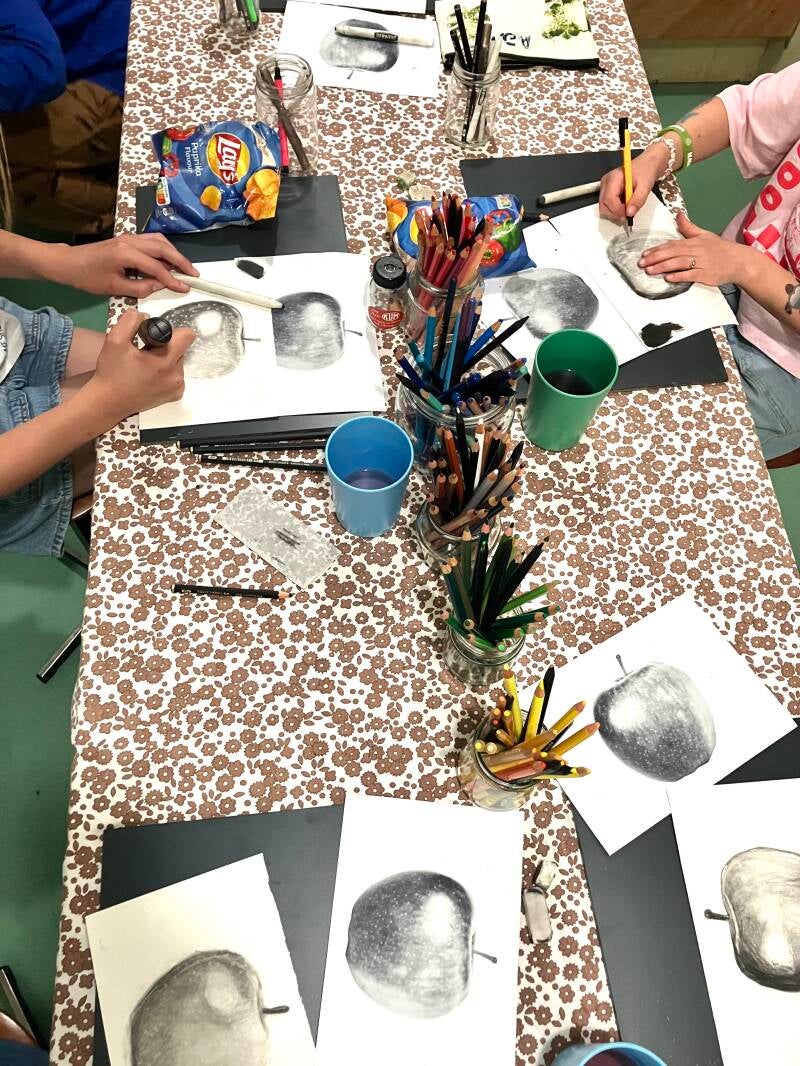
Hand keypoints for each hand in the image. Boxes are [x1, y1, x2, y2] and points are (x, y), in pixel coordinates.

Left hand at [47, 234, 198, 297]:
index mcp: (126, 253)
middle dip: (181, 261)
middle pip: (163, 248)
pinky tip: (170, 260)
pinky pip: (152, 241)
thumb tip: (161, 285)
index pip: (157, 267)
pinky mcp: (128, 238)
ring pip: (159, 241)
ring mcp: (129, 237)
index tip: (186, 288)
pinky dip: (165, 250)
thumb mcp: (114, 288)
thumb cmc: (88, 277)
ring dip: (174, 253)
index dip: (173, 279)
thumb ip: (141, 287)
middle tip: (194, 274)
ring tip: (185, 268)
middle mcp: (130, 241)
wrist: (69, 262)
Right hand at [90, 309, 194, 418]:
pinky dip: (165, 371)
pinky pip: (176, 374)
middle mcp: (176, 376)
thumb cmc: (111, 372)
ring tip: (145, 365)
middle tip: (144, 352)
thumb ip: (131, 320)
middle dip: (165, 345)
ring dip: (165, 358)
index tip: (153, 338)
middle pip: (181, 347)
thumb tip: (146, 316)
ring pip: (178, 360)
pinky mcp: (174, 395)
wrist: (108, 402)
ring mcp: (177, 387)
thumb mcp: (115, 340)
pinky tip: (149, 375)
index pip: (187, 336)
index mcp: (165, 362)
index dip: (170, 331)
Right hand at [599, 142, 665, 221]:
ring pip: (603, 208)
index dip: (618, 210)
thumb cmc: (645, 170)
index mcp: (614, 178)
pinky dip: (616, 210)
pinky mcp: (607, 192)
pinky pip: (607, 206)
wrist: (647, 165)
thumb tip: (630, 212)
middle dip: (615, 214)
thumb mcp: (645, 185)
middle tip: (628, 213)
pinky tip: (625, 205)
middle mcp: (607, 182)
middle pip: (603, 206)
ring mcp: (605, 188)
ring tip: (628, 207)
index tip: (628, 213)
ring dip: (615, 213)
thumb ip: (638, 199)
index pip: (609, 199)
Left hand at [638, 212, 750, 286]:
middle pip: (673, 253)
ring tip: (650, 270)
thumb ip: (689, 227)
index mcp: (694, 242)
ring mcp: (701, 263)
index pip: (672, 244)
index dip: (657, 249)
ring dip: (663, 266)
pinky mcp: (705, 274)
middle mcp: (696, 251)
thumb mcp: (704, 235)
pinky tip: (668, 278)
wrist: (739, 261)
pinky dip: (679, 276)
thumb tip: (678, 215)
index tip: (645, 254)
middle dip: (655, 258)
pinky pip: (690, 275)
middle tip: (642, 262)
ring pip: (679, 263)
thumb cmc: (721, 249)